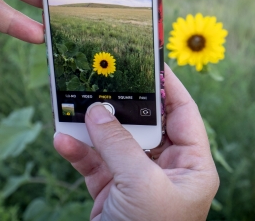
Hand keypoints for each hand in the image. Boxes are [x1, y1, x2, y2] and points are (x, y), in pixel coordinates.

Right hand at [54, 65, 219, 219]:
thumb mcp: (141, 184)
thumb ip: (119, 144)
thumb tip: (98, 110)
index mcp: (192, 166)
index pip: (184, 114)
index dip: (170, 87)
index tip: (152, 64)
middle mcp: (167, 170)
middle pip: (145, 125)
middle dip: (122, 105)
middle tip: (105, 79)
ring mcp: (138, 180)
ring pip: (116, 142)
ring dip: (94, 127)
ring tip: (75, 106)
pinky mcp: (112, 191)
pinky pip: (95, 164)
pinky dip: (79, 152)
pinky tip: (62, 139)